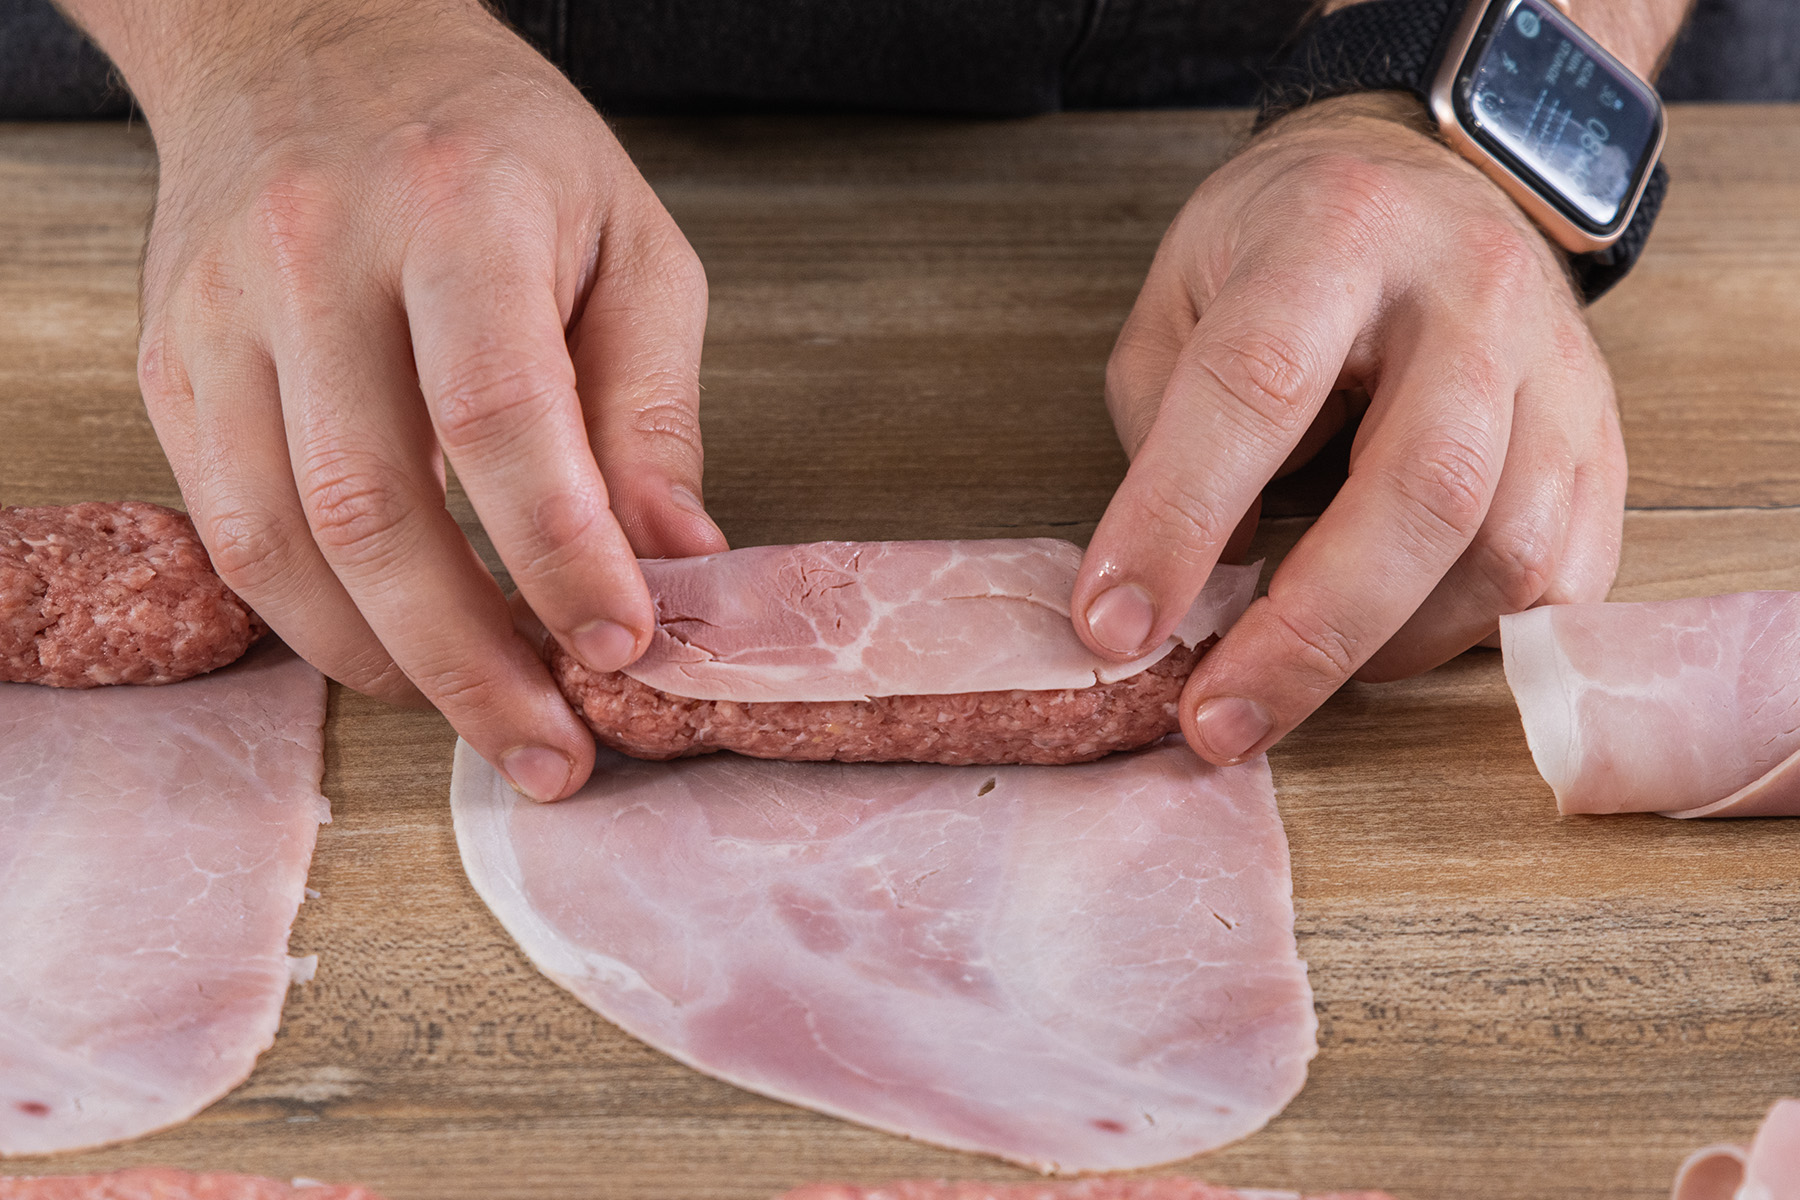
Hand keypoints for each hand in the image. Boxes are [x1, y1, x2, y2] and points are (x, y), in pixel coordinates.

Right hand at [123, 0, 724, 798]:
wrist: (309, 43)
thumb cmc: (495, 146)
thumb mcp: (628, 240)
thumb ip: (651, 402)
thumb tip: (675, 560)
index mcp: (456, 212)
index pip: (500, 415)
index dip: (562, 553)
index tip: (624, 645)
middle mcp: (313, 258)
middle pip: (376, 508)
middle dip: (473, 661)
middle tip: (553, 748)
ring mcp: (221, 315)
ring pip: (281, 542)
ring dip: (390, 664)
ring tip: (484, 716)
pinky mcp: (173, 363)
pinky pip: (227, 530)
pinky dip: (313, 620)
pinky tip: (394, 651)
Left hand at [1071, 93, 1627, 764]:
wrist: (1428, 177)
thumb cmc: (1282, 248)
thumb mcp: (1180, 298)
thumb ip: (1165, 431)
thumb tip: (1182, 590)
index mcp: (1334, 234)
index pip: (1256, 386)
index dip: (1176, 519)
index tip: (1114, 628)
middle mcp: (1469, 294)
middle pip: (1419, 491)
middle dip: (1305, 635)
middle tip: (1215, 721)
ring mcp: (1555, 369)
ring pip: (1506, 552)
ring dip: (1386, 648)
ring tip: (1294, 672)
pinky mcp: (1602, 438)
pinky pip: (1564, 578)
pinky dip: (1470, 640)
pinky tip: (1389, 644)